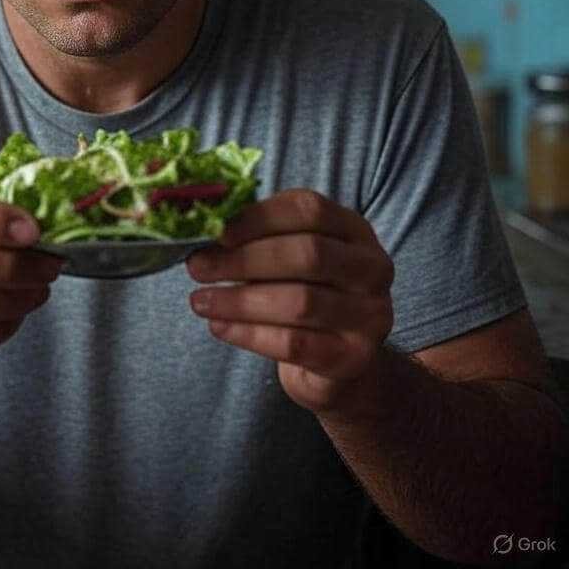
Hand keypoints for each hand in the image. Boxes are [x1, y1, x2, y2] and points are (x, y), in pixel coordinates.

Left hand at [185, 189, 394, 416]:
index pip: (309, 210)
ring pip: (299, 302)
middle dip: (244, 260)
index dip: (259, 217)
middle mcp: (372, 267)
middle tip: (198, 267)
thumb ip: (256, 237)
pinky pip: (294, 343)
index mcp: (353, 229)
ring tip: (199, 301)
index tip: (217, 232)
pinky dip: (249, 334)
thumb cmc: (303, 291)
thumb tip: (202, 228)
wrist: (337, 360)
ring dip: (239, 300)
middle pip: (307, 254)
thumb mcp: (288, 256)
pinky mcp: (354, 356)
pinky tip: (219, 327)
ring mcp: (370, 314)